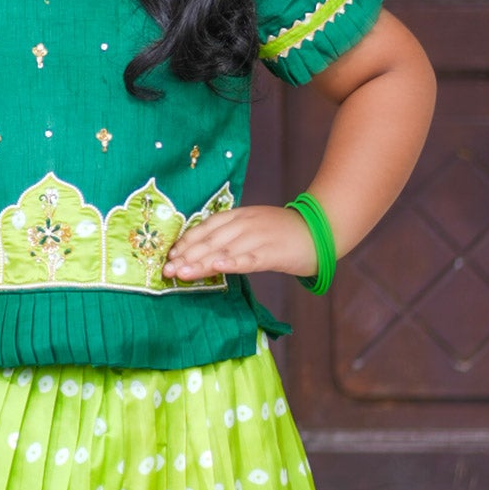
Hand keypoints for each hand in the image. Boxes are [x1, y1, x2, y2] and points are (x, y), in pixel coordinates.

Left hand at [162, 204, 318, 281]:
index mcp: (238, 215)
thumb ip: (231, 235)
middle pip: (210, 241)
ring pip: (224, 251)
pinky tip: (218, 268)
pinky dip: (233, 263)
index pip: (206, 228)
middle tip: (167, 270)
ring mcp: (258, 237)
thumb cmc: (283, 232)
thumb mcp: (253, 225)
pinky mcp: (272, 252)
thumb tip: (203, 251)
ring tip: (181, 274)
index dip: (187, 241)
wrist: (320, 230)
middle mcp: (245, 224)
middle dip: (186, 256)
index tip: (170, 255)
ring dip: (201, 263)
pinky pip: (249, 259)